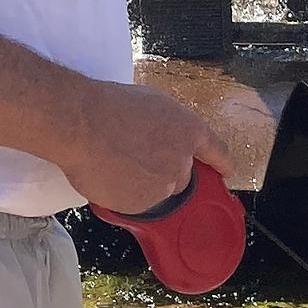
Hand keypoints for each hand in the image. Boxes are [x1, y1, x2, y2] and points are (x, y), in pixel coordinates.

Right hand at [64, 80, 225, 217]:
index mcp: (191, 132)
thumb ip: (172, 126)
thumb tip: (167, 138)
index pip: (218, 153)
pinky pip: (136, 203)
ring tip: (117, 162)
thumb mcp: (154, 104)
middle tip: (136, 156)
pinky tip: (109, 174)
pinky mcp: (142, 204)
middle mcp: (182, 162)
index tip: (225, 172)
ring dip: (143, 183)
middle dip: (163, 171)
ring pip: (158, 191)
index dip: (222, 164)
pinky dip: (125, 194)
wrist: (81, 124)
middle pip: (181, 177)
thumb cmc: (110, 107)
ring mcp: (163, 186)